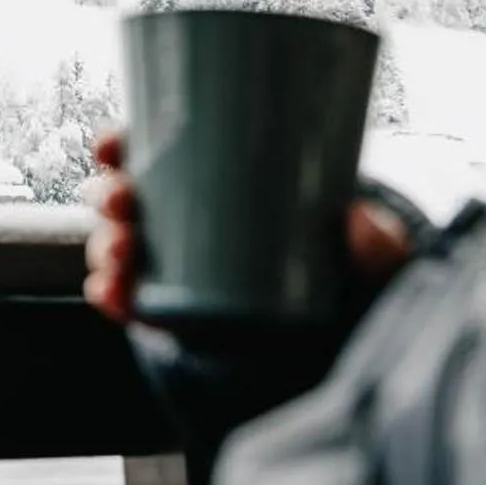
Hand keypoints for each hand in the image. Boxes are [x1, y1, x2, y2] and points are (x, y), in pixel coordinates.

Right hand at [81, 128, 413, 323]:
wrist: (349, 341)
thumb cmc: (352, 275)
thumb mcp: (371, 255)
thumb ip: (378, 245)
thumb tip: (358, 219)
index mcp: (224, 185)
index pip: (160, 155)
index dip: (122, 143)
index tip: (111, 143)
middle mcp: (191, 223)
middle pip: (132, 200)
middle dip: (111, 196)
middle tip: (121, 202)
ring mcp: (179, 272)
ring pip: (123, 248)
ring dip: (107, 244)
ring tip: (122, 253)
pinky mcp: (177, 318)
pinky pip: (132, 304)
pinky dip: (112, 297)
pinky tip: (109, 294)